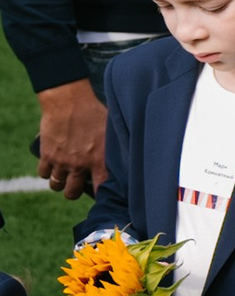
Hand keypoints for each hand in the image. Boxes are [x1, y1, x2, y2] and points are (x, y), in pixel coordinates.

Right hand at [36, 79, 105, 197]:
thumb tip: (130, 155)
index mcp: (100, 160)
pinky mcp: (47, 154)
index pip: (102, 188)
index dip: (102, 194)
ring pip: (56, 185)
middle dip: (74, 191)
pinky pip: (43, 174)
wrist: (69, 101)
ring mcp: (61, 161)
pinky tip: (53, 165)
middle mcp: (80, 165)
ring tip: (65, 175)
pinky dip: (47, 171)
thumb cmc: (95, 112)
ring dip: (60, 182)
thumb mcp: (112, 130)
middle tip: (77, 184)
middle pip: (72, 193)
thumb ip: (116, 147)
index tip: (102, 194)